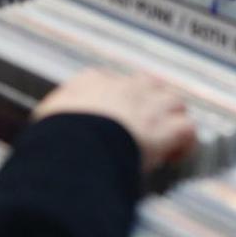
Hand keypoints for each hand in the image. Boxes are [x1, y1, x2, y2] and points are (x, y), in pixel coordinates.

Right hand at [34, 68, 196, 172]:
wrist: (75, 146)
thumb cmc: (54, 137)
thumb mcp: (47, 117)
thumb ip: (56, 114)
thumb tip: (50, 129)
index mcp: (92, 81)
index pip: (111, 79)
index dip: (118, 98)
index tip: (114, 116)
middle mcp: (125, 87)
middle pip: (150, 84)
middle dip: (151, 102)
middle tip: (146, 125)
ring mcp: (149, 106)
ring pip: (175, 102)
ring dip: (172, 120)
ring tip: (165, 140)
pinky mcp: (166, 129)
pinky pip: (188, 129)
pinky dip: (186, 143)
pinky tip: (175, 157)